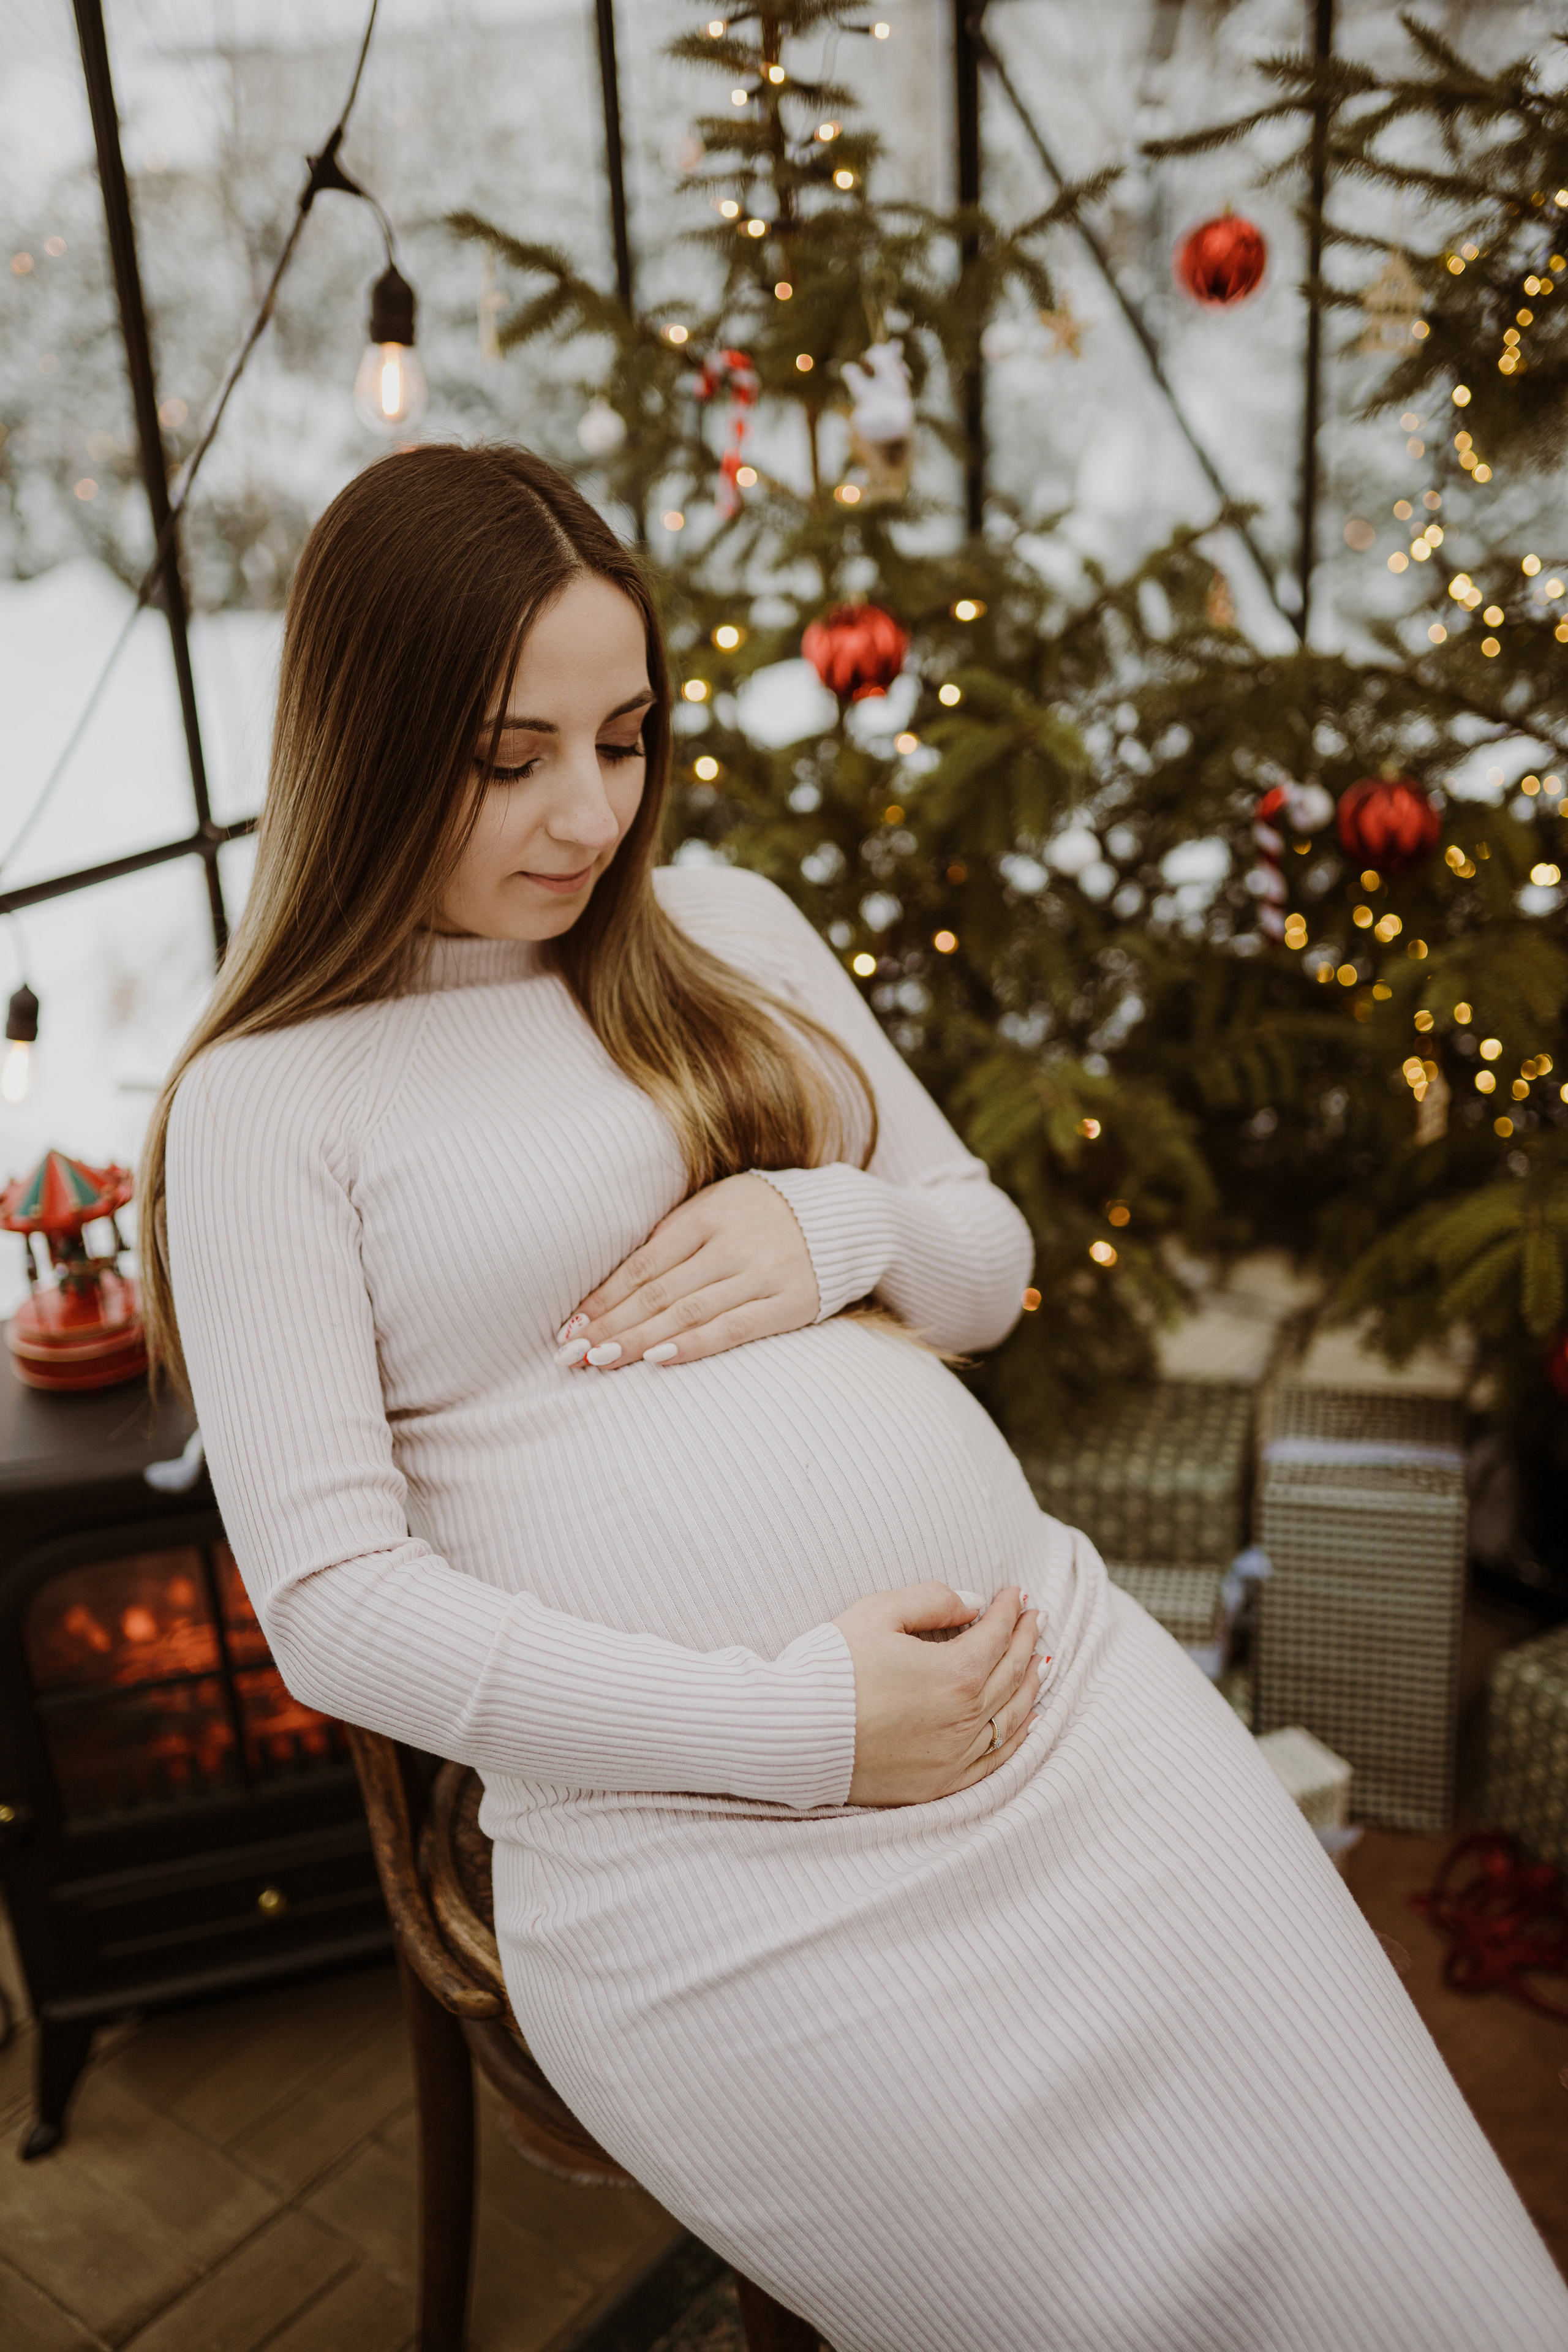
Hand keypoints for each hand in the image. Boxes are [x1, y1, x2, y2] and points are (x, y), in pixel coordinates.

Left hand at [556, 1173, 818, 1370]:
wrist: (845, 1217)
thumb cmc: (762, 1215)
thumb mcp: (717, 1205)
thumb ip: (673, 1235)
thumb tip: (617, 1281)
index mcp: (707, 1215)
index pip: (643, 1264)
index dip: (604, 1297)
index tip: (570, 1326)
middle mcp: (732, 1244)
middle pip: (659, 1292)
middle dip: (610, 1326)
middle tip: (570, 1355)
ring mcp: (762, 1274)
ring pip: (689, 1313)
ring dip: (640, 1340)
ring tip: (600, 1362)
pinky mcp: (788, 1304)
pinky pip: (734, 1329)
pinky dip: (694, 1344)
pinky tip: (659, 1359)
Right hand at [832, 1584, 1042, 1806]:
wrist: (793, 1733)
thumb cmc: (831, 1667)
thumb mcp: (877, 1613)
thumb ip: (932, 1600)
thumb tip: (972, 1603)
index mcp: (956, 1673)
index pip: (996, 1634)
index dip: (1009, 1610)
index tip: (1015, 1594)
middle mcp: (965, 1718)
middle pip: (1011, 1673)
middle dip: (1025, 1640)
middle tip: (1033, 1618)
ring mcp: (955, 1756)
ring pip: (1011, 1717)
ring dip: (1030, 1684)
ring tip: (1038, 1661)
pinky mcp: (940, 1784)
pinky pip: (995, 1760)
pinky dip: (1017, 1736)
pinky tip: (1026, 1721)